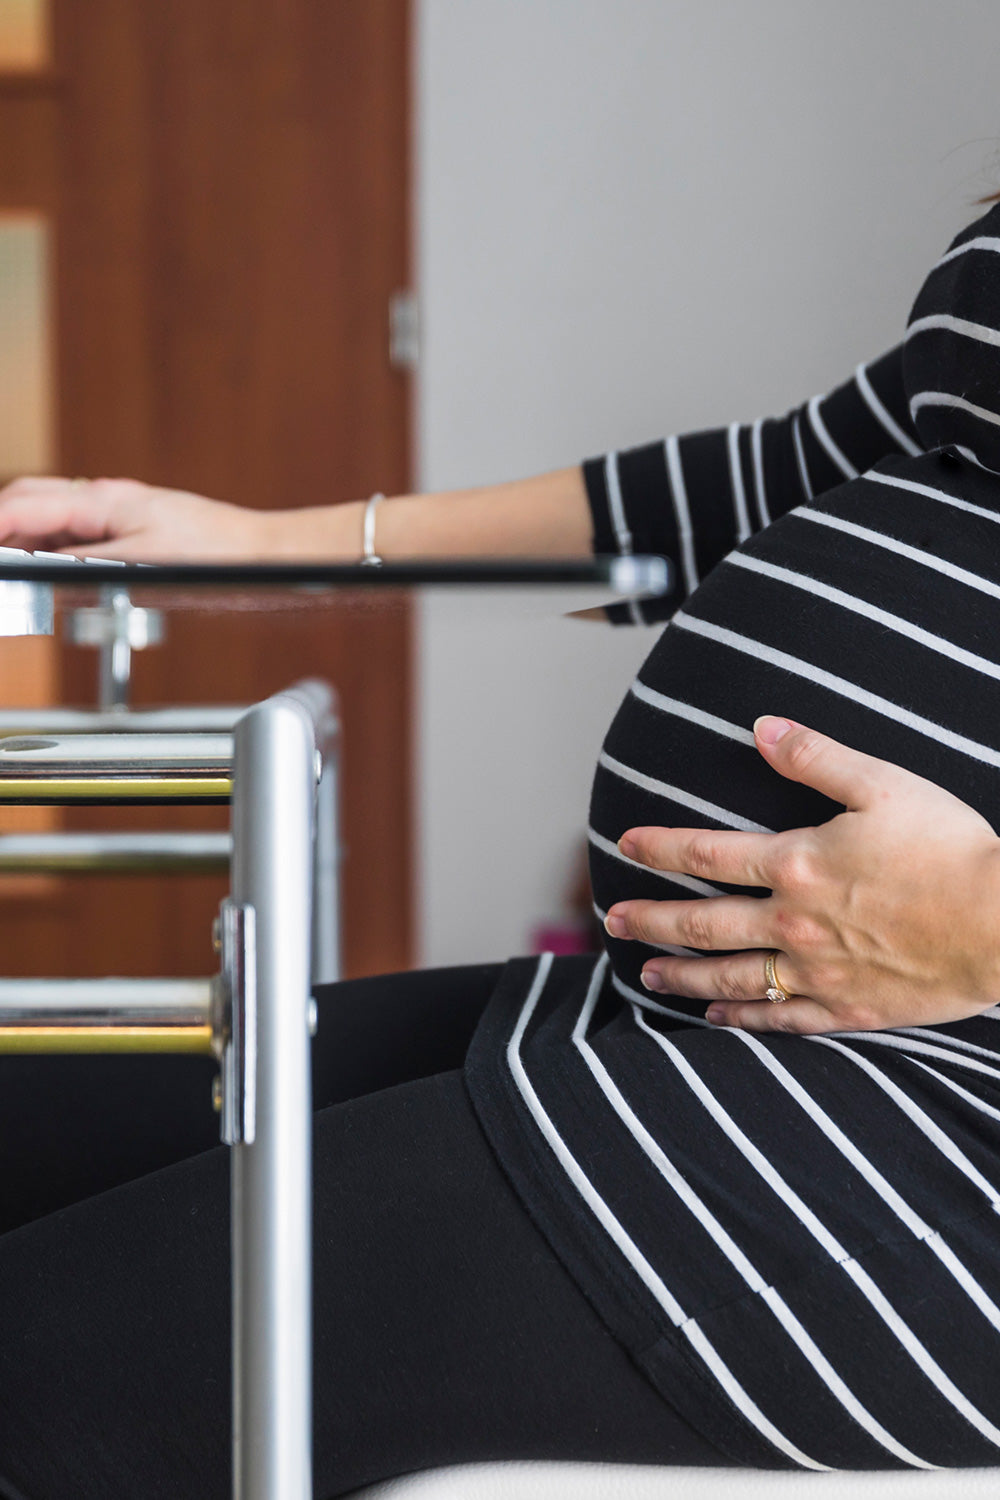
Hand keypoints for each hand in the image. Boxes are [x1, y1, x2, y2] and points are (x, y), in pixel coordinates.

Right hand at [0, 476, 271, 560]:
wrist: (260, 553)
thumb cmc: (216, 552)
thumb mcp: (142, 563)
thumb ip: (84, 562)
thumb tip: (38, 564)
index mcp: (102, 500)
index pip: (24, 506)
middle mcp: (105, 499)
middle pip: (29, 502)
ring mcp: (116, 512)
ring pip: (50, 516)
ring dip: (22, 536)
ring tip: (12, 562)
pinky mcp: (130, 528)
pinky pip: (75, 532)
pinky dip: (51, 546)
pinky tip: (49, 567)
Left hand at [604, 716, 999, 1033]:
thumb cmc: (951, 850)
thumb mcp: (884, 784)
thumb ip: (816, 757)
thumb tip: (761, 727)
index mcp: (799, 864)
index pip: (708, 855)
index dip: (661, 848)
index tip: (624, 845)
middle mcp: (795, 923)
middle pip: (704, 924)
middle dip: (652, 921)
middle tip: (613, 921)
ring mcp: (819, 972)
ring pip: (732, 977)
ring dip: (682, 974)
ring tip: (646, 974)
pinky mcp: (850, 1009)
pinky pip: (781, 1020)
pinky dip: (742, 1019)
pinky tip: (715, 1019)